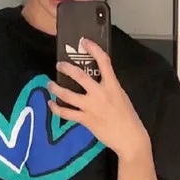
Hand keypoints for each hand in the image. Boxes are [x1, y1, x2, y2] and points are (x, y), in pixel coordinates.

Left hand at [47, 39, 149, 160]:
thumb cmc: (127, 116)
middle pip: (80, 76)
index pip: (104, 62)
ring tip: (50, 83)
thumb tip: (96, 79)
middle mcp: (100, 94)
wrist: (129, 137)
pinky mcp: (85, 120)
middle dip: (67, 68)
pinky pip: (66, 113)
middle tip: (59, 64)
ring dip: (56, 88)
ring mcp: (91, 107)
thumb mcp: (121, 95)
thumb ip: (109, 86)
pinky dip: (56, 108)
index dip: (94, 49)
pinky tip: (51, 104)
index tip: (85, 42)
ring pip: (68, 95)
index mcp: (113, 85)